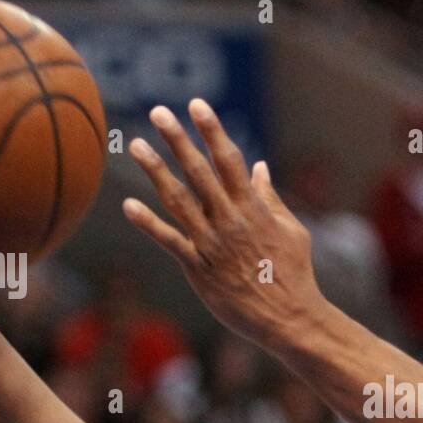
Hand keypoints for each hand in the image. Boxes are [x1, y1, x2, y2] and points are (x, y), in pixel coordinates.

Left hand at [123, 99, 323, 344]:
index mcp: (254, 208)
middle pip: (200, 172)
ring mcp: (212, 243)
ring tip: (136, 145)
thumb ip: (271, 197)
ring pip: (179, 200)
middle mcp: (230, 220)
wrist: (289, 317)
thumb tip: (261, 167)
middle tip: (158, 112)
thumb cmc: (294, 274)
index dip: (212, 130)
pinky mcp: (199, 268)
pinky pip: (169, 241)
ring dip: (156, 171)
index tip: (196, 105)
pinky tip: (128, 205)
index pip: (230, 160)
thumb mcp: (292, 230)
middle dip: (178, 140)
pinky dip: (148, 223)